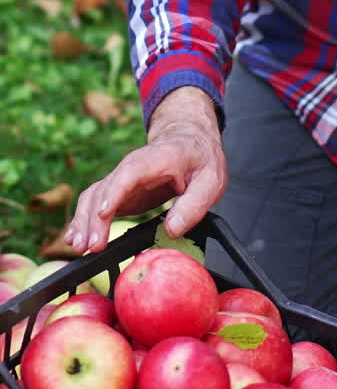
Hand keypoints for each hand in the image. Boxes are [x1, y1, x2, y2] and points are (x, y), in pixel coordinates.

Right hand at [64, 87, 226, 253]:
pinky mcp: (118, 191)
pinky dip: (83, 220)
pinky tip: (74, 239)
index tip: (103, 213)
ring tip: (79, 248)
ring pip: (94, 195)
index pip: (131, 172)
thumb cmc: (200, 159)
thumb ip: (193, 204)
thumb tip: (172, 230)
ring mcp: (122, 178)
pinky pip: (94, 203)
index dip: (115, 192)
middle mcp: (132, 166)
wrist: (188, 140)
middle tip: (92, 246)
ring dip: (83, 221)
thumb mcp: (211, 180)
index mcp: (158, 158)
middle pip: (106, 188)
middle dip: (94, 218)